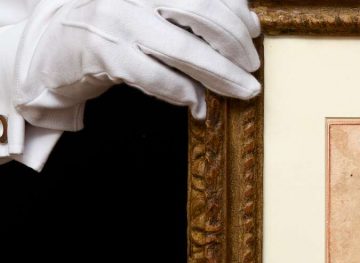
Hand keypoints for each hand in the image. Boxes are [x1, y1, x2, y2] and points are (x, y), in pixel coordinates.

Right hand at [14, 0, 261, 129]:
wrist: (52, 45)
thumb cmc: (116, 27)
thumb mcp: (155, 10)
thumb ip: (194, 13)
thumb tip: (248, 22)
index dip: (236, 12)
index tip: (253, 32)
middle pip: (202, 12)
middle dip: (235, 43)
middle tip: (252, 67)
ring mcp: (118, 21)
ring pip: (183, 48)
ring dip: (220, 73)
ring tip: (242, 89)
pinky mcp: (104, 54)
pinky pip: (155, 77)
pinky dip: (182, 91)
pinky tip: (198, 101)